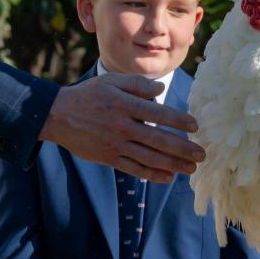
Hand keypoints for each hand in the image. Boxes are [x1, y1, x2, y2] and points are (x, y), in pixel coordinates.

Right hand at [39, 73, 205, 181]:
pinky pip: (134, 168)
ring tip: (191, 169)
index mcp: (124, 105)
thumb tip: (161, 89)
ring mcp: (115, 144)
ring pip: (149, 158)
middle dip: (183, 149)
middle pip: (159, 140)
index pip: (159, 114)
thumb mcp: (111, 81)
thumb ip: (138, 84)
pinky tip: (168, 177)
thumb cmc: (89, 95)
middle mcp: (121, 126)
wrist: (56, 115)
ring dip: (173, 165)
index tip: (195, 126)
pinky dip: (152, 174)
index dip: (179, 121)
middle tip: (202, 155)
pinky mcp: (108, 158)